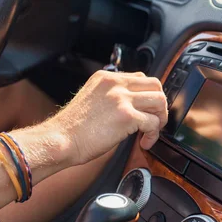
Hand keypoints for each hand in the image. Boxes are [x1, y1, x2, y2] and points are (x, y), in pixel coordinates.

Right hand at [49, 71, 167, 164]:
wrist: (60, 140)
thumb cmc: (72, 128)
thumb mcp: (91, 99)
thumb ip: (110, 96)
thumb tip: (130, 106)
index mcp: (106, 78)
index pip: (140, 78)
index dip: (147, 95)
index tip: (146, 110)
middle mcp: (115, 84)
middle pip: (155, 85)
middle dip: (159, 105)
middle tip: (154, 120)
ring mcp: (121, 98)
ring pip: (159, 101)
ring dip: (160, 118)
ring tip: (150, 131)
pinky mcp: (126, 116)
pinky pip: (153, 122)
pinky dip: (153, 135)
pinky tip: (144, 143)